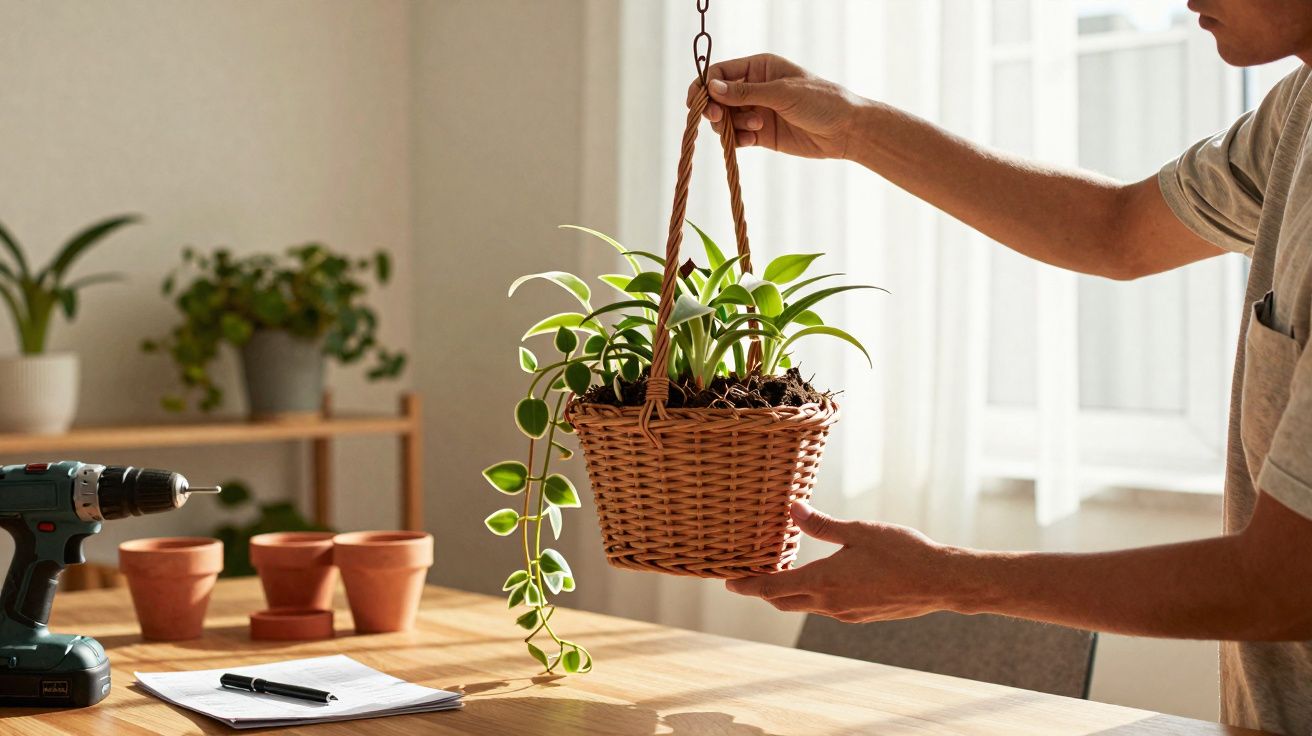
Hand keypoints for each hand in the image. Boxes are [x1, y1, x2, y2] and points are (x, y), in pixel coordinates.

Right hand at [687, 53, 867, 159]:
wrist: (845, 130)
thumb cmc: (820, 101)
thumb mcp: (782, 93)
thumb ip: (746, 93)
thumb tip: (712, 88)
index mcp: (759, 67)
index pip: (721, 72)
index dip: (705, 85)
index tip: (697, 101)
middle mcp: (754, 88)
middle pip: (718, 98)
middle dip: (715, 109)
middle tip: (717, 118)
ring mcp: (757, 111)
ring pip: (725, 119)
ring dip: (732, 126)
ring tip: (755, 128)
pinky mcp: (761, 134)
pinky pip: (737, 137)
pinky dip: (739, 140)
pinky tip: (753, 140)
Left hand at [725, 502, 968, 622]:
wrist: (941, 582)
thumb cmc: (902, 552)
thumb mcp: (858, 531)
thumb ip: (821, 524)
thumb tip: (791, 509)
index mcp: (823, 581)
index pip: (771, 588)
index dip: (746, 584)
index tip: (728, 581)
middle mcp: (829, 603)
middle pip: (783, 601)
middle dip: (762, 590)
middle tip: (746, 577)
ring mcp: (846, 613)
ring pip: (804, 605)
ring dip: (787, 593)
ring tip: (778, 574)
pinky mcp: (861, 614)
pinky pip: (825, 607)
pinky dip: (811, 595)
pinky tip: (819, 580)